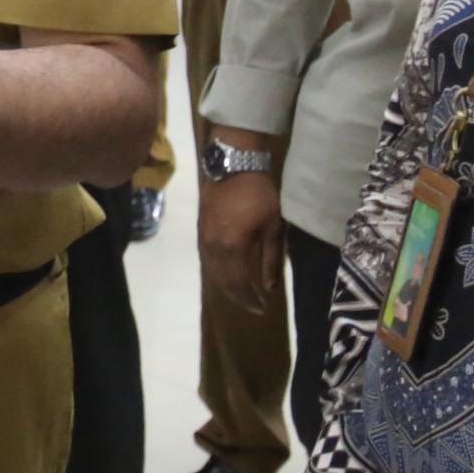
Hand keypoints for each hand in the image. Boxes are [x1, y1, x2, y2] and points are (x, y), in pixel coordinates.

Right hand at [197, 155, 284, 318]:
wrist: (232, 166)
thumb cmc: (258, 194)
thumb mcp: (273, 226)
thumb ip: (271, 258)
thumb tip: (270, 286)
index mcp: (232, 246)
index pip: (240, 283)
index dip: (251, 298)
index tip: (264, 307)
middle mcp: (213, 247)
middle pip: (224, 282)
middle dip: (239, 297)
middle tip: (254, 306)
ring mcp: (204, 240)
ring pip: (213, 274)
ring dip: (227, 288)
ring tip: (242, 295)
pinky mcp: (200, 233)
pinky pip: (207, 262)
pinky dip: (218, 275)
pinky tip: (228, 276)